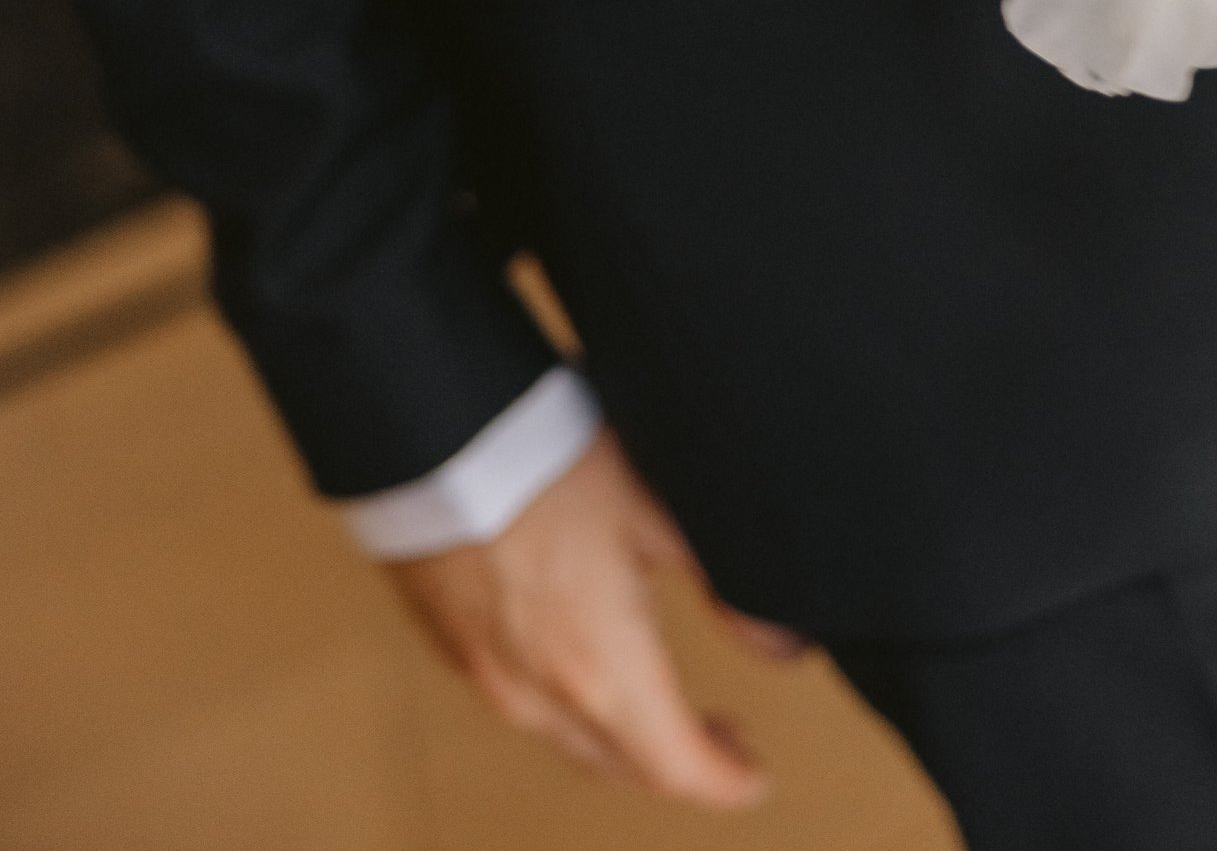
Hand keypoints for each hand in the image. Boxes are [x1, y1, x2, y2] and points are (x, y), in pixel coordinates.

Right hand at [385, 425, 803, 806]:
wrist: (433, 432)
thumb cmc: (546, 457)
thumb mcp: (659, 510)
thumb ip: (725, 589)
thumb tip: (784, 644)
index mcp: (601, 669)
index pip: (675, 768)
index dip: (725, 783)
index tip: (753, 778)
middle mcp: (542, 693)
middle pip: (624, 764)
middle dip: (680, 762)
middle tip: (723, 738)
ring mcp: (493, 678)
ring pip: (572, 741)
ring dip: (624, 739)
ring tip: (665, 705)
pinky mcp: (460, 650)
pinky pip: (528, 706)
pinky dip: (573, 708)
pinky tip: (590, 663)